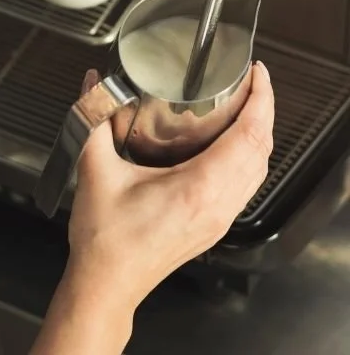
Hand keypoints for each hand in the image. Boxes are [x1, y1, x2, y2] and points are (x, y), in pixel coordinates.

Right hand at [68, 63, 273, 307]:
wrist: (107, 282)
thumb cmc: (105, 239)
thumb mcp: (95, 169)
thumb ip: (93, 118)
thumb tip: (93, 83)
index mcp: (197, 188)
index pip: (248, 137)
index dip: (260, 100)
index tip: (256, 74)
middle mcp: (217, 204)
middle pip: (262, 150)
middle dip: (264, 110)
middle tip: (251, 82)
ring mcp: (219, 218)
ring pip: (259, 170)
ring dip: (259, 134)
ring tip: (245, 107)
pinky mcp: (213, 225)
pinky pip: (246, 186)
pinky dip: (249, 157)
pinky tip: (231, 146)